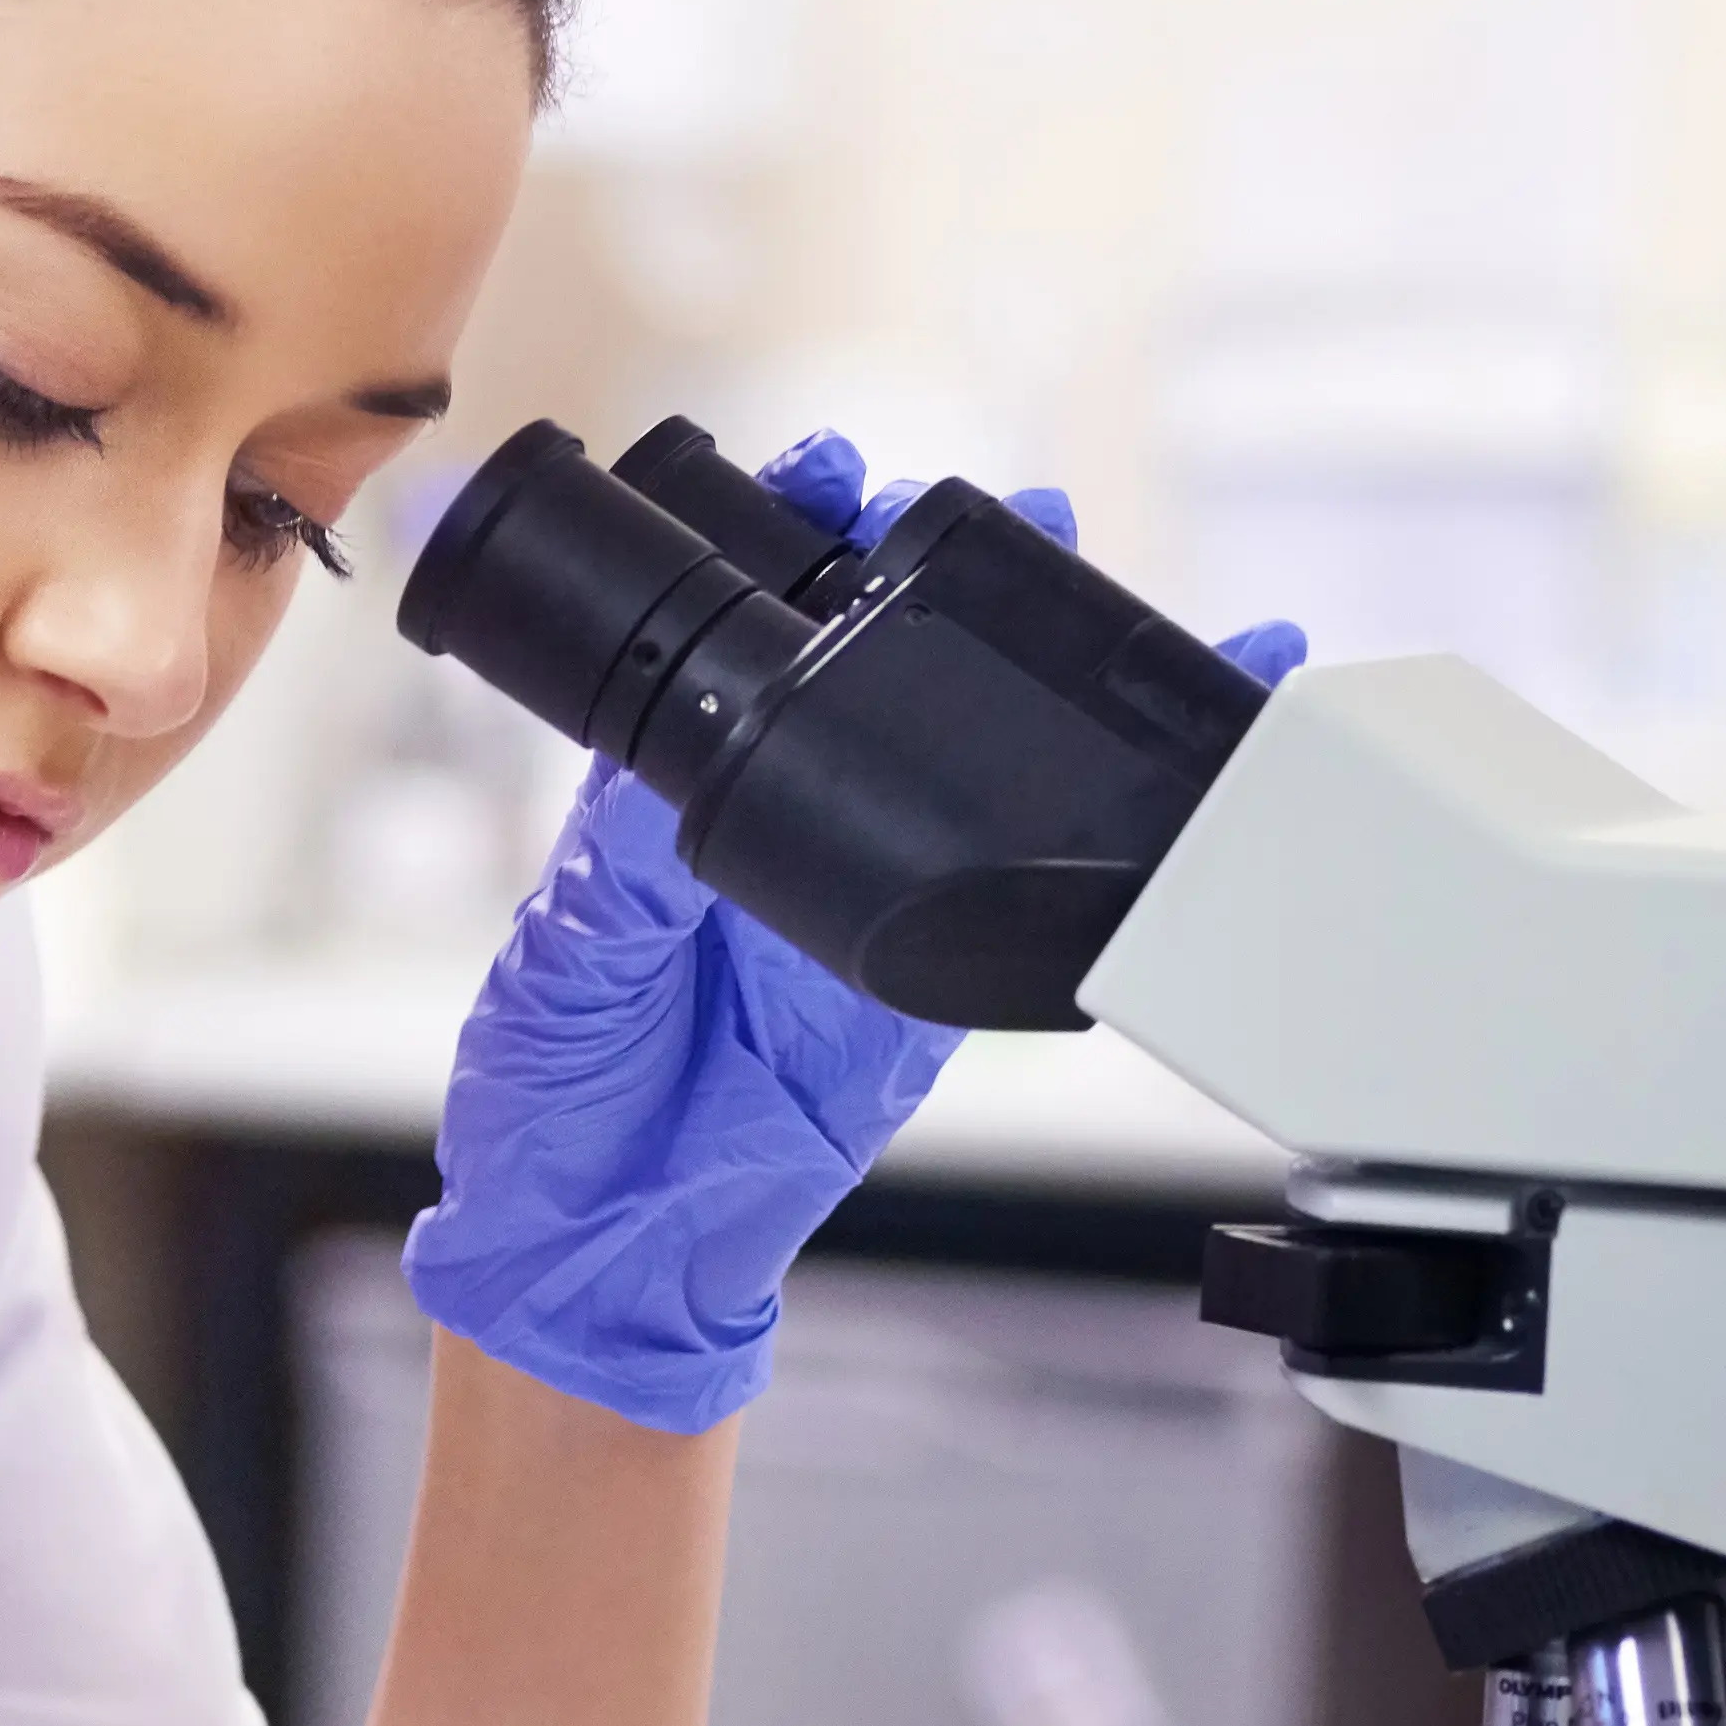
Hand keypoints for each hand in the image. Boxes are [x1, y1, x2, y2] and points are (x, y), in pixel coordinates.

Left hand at [404, 433, 1303, 1432]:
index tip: (826, 473)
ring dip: (1046, 684)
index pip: (744, 633)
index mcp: (674, 795)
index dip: (791, 540)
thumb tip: (679, 771)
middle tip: (1022, 508)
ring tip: (1118, 602)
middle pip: (881, 673)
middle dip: (954, 580)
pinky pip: (1026, 910)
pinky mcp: (929, 993)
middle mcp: (779, 828)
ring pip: (968, 770)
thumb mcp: (566, 960)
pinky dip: (1107, 847)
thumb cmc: (549, 1097)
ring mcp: (865, 904)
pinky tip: (1176, 777)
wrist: (599, 1252)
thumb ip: (627, 870)